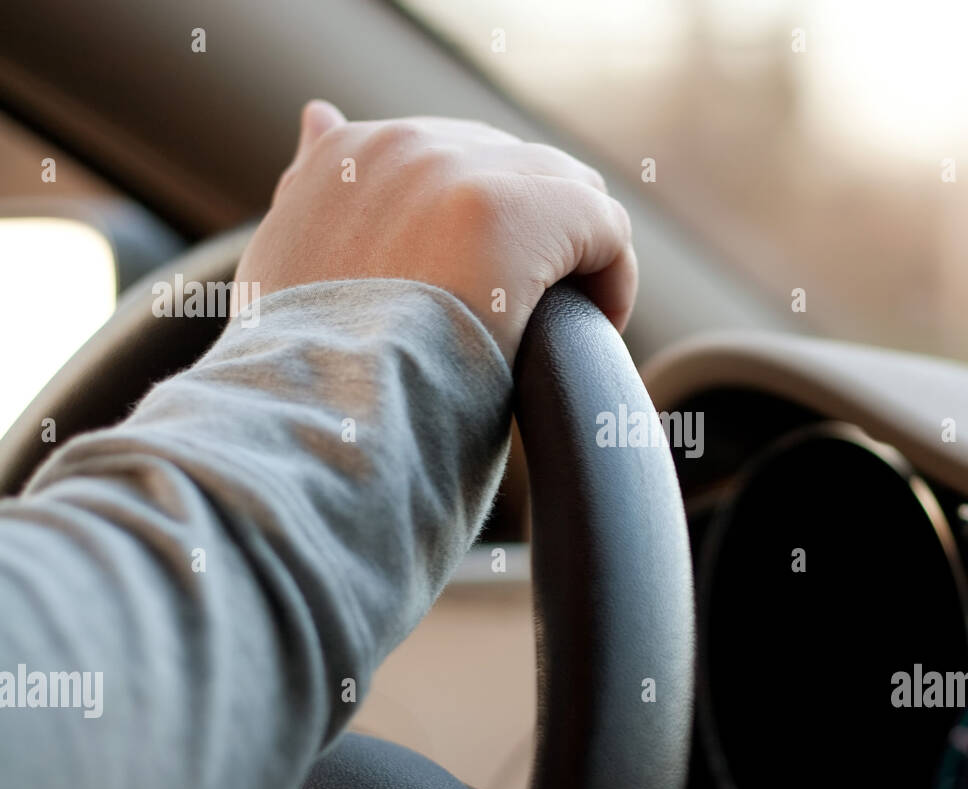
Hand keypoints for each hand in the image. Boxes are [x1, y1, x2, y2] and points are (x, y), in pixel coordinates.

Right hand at [235, 100, 636, 363]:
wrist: (309, 422)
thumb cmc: (304, 374)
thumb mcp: (283, 269)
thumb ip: (312, 193)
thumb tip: (322, 115)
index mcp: (346, 156)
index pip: (455, 158)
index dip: (482, 228)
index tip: (483, 293)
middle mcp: (402, 147)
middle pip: (517, 165)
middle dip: (535, 235)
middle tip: (532, 316)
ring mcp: (457, 172)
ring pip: (567, 188)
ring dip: (576, 255)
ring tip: (565, 326)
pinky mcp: (514, 213)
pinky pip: (603, 224)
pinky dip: (612, 276)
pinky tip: (596, 327)